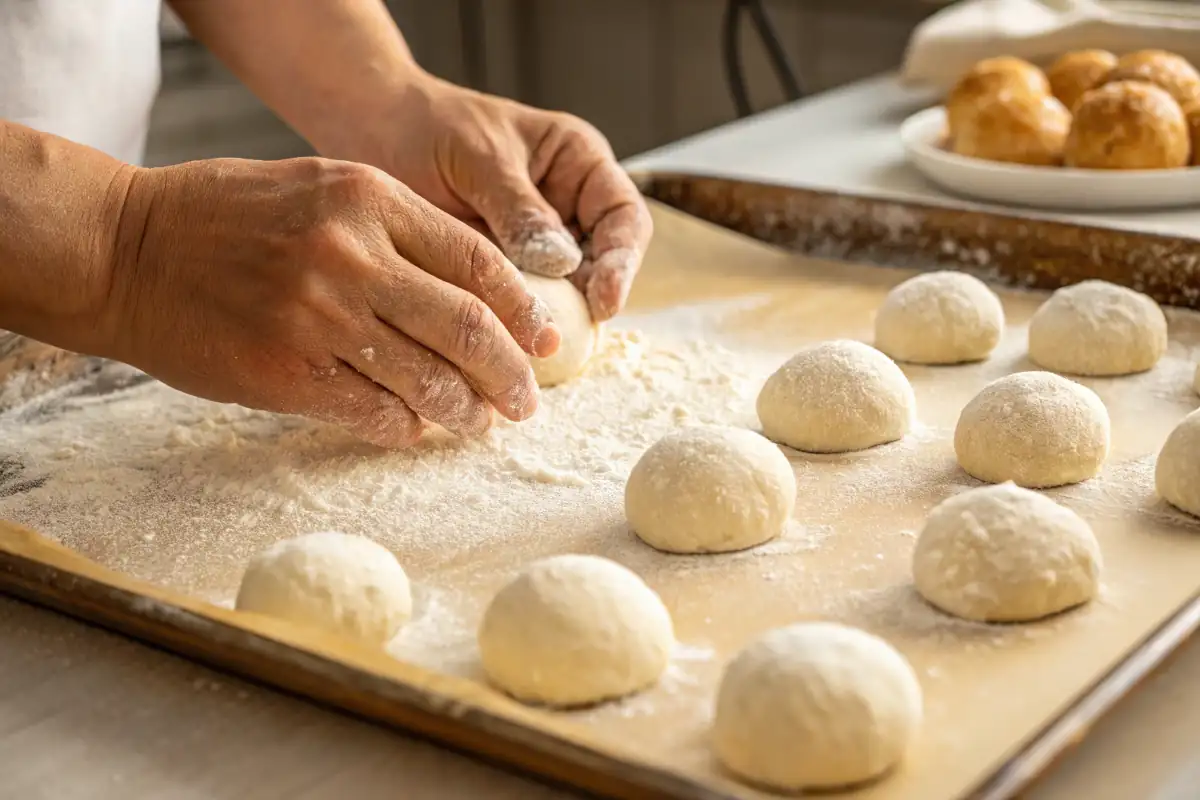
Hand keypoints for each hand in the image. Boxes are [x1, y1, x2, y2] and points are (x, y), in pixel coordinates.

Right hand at [101, 157, 558, 447]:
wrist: (124, 250)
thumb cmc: (226, 217)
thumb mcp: (321, 188)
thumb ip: (396, 230)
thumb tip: (473, 289)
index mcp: (370, 200)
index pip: (479, 263)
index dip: (525, 310)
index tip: (548, 341)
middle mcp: (353, 256)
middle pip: (468, 327)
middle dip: (511, 374)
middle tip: (526, 401)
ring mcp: (320, 318)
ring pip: (427, 379)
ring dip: (465, 410)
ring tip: (480, 422)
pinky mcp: (289, 373)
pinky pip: (374, 412)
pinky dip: (406, 427)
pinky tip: (417, 429)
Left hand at [369, 78, 652, 321]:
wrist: (368, 133)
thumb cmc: (425, 125)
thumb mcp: (477, 156)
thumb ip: (519, 206)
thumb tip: (564, 262)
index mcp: (578, 165)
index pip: (624, 217)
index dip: (622, 262)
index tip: (602, 299)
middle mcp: (567, 210)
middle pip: (603, 266)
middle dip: (589, 303)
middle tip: (564, 335)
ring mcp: (535, 248)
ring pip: (565, 296)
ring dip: (553, 323)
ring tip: (530, 348)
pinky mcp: (500, 279)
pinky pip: (519, 310)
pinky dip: (513, 328)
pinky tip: (497, 345)